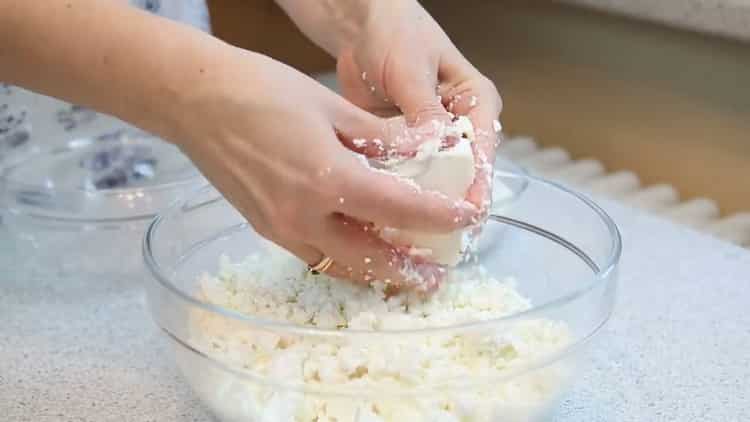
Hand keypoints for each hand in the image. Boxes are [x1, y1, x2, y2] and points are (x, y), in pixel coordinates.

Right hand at [174, 48, 479, 289]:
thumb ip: (377, 138)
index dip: (439, 218)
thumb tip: (417, 154)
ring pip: (339, 266)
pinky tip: (359, 245)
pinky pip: (313, 255)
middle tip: (437, 274)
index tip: (466, 220)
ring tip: (404, 269)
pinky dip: (343, 257)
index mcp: (326, 179)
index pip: (398, 209)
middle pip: (369, 259)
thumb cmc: (261, 92)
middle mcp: (303, 216)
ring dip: (375, 271)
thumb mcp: (330, 106)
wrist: (195, 100)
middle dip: (408, 270)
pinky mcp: (265, 228)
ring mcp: (280, 228)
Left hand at [334, 1, 503, 211]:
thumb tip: (438, 146)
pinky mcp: (401, 147)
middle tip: (442, 232)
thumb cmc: (394, 34)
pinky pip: (402, 175)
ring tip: (415, 229)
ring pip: (432, 179)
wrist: (358, 27)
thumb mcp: (410, 70)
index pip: (483, 146)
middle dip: (451, 200)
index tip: (472, 210)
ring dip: (421, 200)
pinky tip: (386, 211)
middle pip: (461, 171)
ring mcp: (428, 140)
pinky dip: (394, 190)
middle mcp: (457, 125)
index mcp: (474, 100)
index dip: (478, 181)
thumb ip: (424, 109)